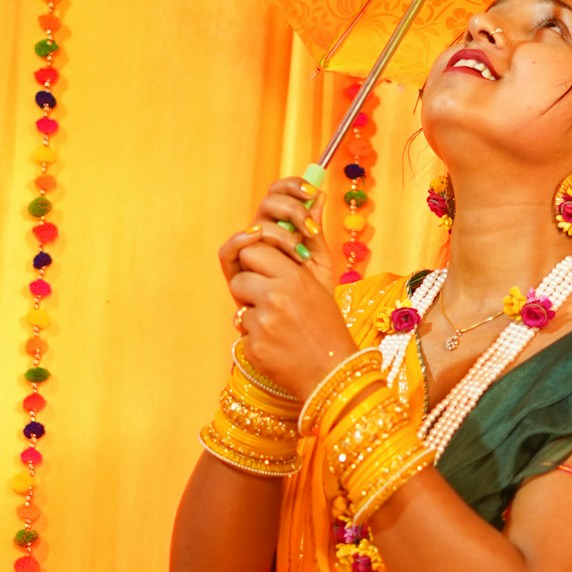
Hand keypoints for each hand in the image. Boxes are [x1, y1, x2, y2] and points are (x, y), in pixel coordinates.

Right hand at [216, 175, 329, 295]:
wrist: (306, 329)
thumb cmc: (313, 296)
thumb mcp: (320, 259)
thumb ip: (316, 229)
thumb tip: (319, 194)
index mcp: (285, 226)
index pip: (282, 193)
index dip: (293, 186)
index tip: (312, 192)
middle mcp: (265, 235)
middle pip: (268, 203)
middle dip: (291, 209)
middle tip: (310, 229)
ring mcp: (250, 252)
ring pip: (254, 224)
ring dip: (277, 231)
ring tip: (298, 249)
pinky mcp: (236, 272)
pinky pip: (228, 251)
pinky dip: (240, 240)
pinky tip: (256, 237)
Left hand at [219, 178, 354, 403]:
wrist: (332, 372)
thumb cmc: (327, 325)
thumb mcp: (322, 282)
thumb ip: (310, 243)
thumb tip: (317, 198)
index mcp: (295, 277)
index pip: (254, 249)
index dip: (258, 260)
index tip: (268, 270)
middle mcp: (277, 296)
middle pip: (239, 276)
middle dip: (249, 285)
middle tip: (267, 298)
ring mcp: (263, 322)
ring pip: (239, 305)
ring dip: (251, 312)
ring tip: (277, 324)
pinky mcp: (254, 346)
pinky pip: (242, 331)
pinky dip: (256, 337)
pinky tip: (277, 344)